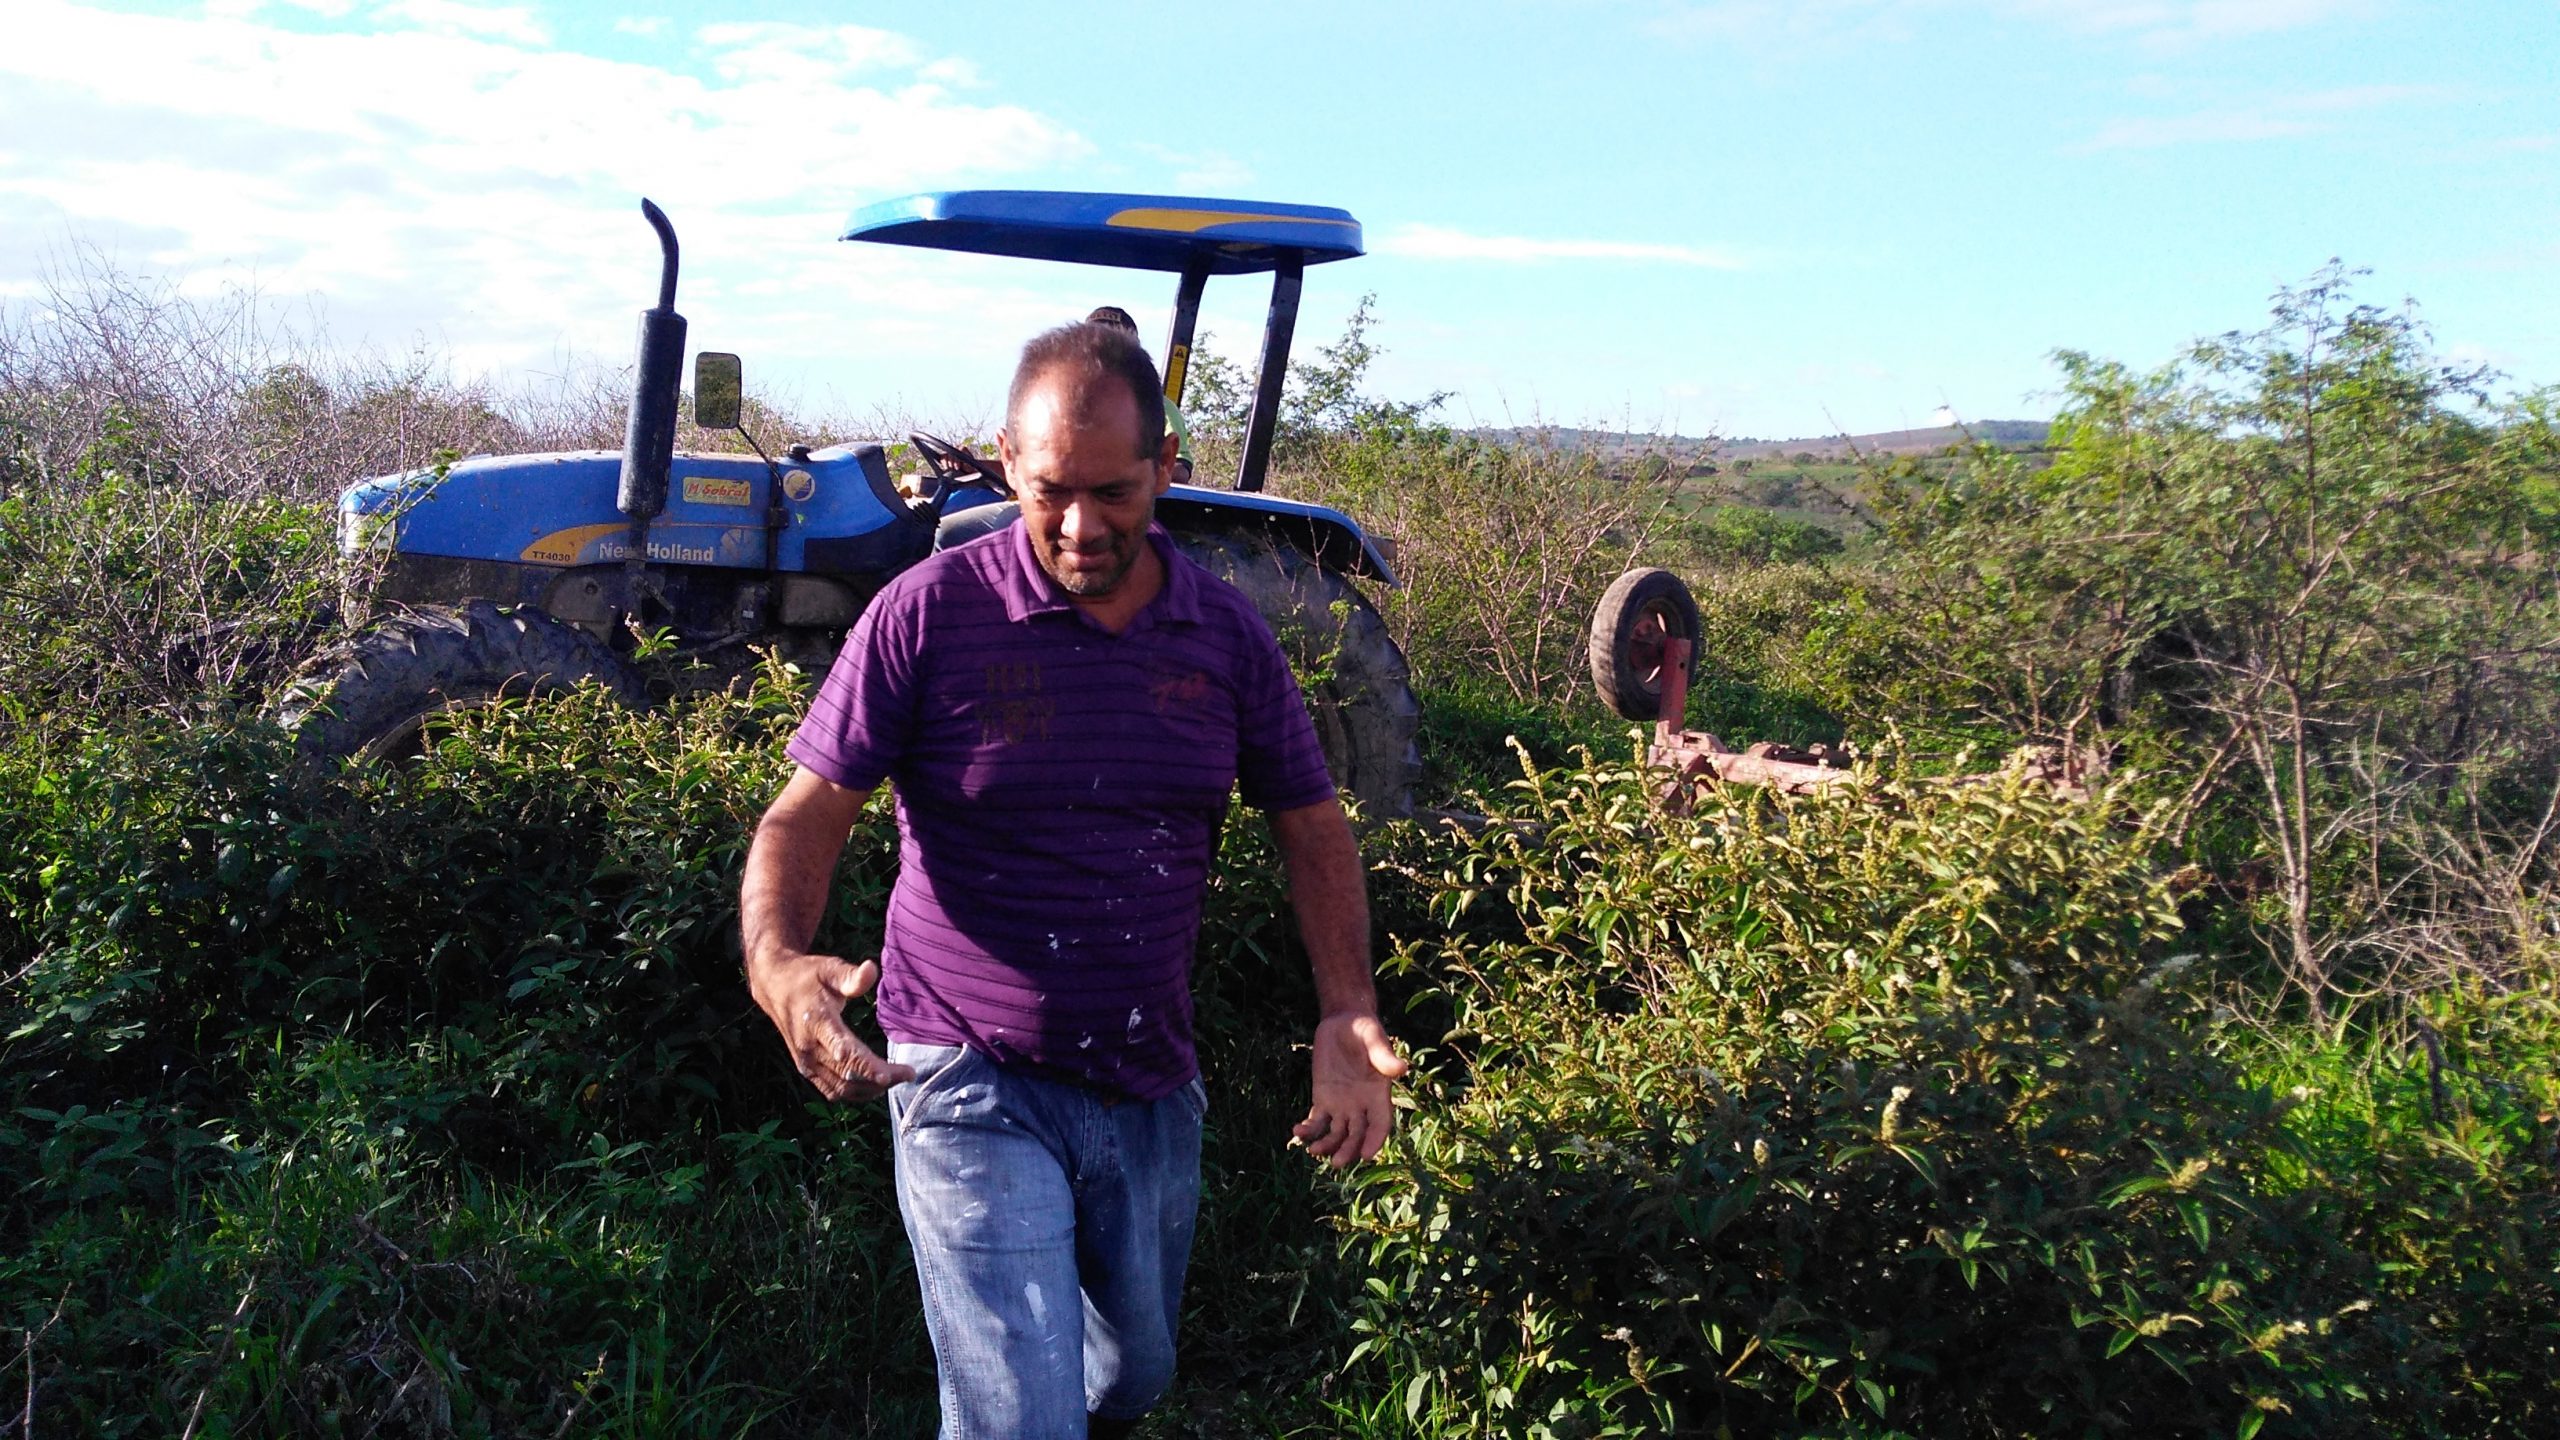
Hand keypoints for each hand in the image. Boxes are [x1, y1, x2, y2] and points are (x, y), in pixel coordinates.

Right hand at [747, 952, 914, 1102]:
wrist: (775, 987)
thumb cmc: (806, 976)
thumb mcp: (828, 969)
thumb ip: (850, 976)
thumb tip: (871, 969)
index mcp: (816, 1023)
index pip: (845, 1053)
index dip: (870, 1067)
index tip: (896, 1074)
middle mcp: (809, 1048)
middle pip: (848, 1076)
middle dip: (879, 1080)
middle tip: (907, 1074)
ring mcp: (805, 1062)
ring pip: (841, 1088)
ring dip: (869, 1089)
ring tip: (895, 1079)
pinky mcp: (806, 1069)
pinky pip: (831, 1090)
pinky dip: (854, 1093)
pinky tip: (873, 1086)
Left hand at [1294, 1013, 1407, 1167]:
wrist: (1343, 1022)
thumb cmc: (1364, 1029)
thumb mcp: (1374, 1039)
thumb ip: (1384, 1056)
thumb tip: (1402, 1069)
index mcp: (1378, 1095)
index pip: (1380, 1125)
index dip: (1375, 1140)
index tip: (1367, 1155)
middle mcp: (1362, 1106)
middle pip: (1357, 1136)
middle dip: (1348, 1150)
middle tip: (1337, 1162)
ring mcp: (1342, 1105)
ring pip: (1337, 1134)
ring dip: (1327, 1146)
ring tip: (1313, 1151)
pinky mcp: (1323, 1099)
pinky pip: (1317, 1121)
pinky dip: (1309, 1130)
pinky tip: (1298, 1131)